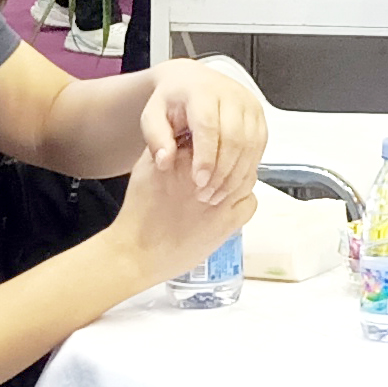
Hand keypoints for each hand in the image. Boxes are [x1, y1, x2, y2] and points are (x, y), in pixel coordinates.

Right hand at [110, 143, 257, 285]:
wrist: (137, 252)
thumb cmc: (140, 213)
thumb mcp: (148, 166)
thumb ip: (171, 146)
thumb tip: (193, 135)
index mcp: (184, 155)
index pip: (218, 136)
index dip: (220, 144)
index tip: (216, 152)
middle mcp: (204, 173)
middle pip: (236, 155)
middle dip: (233, 162)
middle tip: (222, 173)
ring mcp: (220, 197)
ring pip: (246, 177)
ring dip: (239, 181)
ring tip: (223, 190)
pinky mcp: (228, 221)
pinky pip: (250, 202)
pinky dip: (243, 202)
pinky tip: (226, 208)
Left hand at [138, 59, 266, 204]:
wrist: (190, 82)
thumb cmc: (171, 102)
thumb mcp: (152, 116)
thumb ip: (156, 139)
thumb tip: (165, 162)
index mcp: (201, 91)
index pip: (209, 126)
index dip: (206, 157)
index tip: (198, 182)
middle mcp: (230, 94)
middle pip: (234, 138)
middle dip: (222, 171)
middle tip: (207, 194)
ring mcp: (248, 104)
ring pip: (251, 145)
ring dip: (236, 174)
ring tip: (217, 194)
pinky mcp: (259, 116)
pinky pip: (259, 146)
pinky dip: (247, 168)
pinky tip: (231, 183)